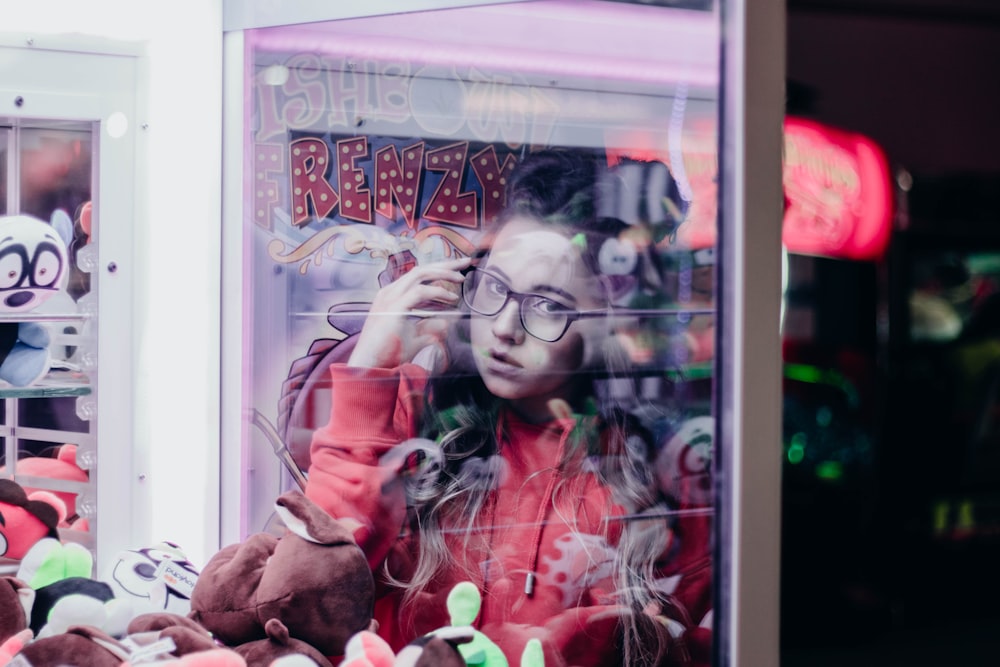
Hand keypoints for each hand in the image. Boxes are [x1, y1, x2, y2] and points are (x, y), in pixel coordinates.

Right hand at [348, 257, 469, 368]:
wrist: (369, 366)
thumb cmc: (388, 353)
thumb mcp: (415, 337)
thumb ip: (429, 327)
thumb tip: (447, 323)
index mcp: (392, 295)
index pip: (418, 275)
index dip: (439, 270)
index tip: (458, 270)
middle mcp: (390, 292)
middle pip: (420, 269)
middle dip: (444, 264)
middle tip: (465, 262)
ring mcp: (390, 298)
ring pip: (420, 274)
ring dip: (443, 273)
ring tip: (461, 278)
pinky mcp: (394, 307)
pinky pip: (420, 292)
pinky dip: (438, 292)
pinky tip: (452, 298)